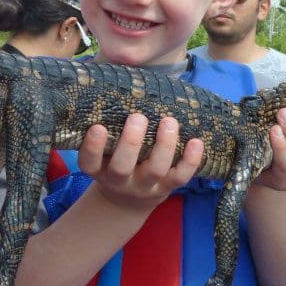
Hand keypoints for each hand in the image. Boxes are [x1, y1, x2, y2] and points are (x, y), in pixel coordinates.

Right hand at [77, 114, 204, 212]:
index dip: (93, 147)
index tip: (97, 127)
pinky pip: (180, 177)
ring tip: (169, 122)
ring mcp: (145, 185)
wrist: (128, 199)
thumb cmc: (114, 160)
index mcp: (99, 170)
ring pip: (155, 170)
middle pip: (122, 167)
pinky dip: (190, 160)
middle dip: (130, 142)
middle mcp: (119, 180)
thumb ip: (108, 126)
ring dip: (164, 145)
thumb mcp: (103, 151)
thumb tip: (120, 85)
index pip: (89, 162)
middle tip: (138, 117)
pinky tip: (196, 141)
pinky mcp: (167, 187)